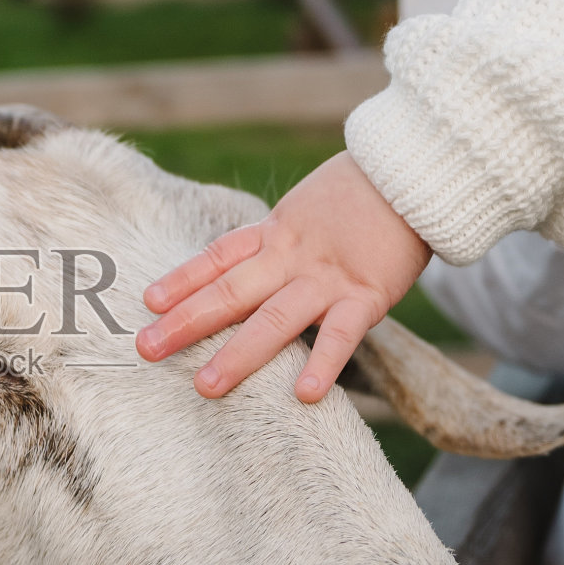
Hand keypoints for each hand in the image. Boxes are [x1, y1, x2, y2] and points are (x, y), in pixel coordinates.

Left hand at [136, 153, 430, 401]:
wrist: (417, 170)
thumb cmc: (365, 192)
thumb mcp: (310, 207)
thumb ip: (282, 237)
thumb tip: (254, 264)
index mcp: (276, 232)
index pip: (219, 256)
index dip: (183, 278)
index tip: (149, 300)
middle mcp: (291, 256)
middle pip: (230, 292)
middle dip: (185, 322)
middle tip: (146, 349)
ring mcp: (326, 276)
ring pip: (273, 319)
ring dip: (237, 354)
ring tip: (205, 386)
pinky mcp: (368, 293)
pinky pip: (341, 333)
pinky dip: (323, 362)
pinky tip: (304, 394)